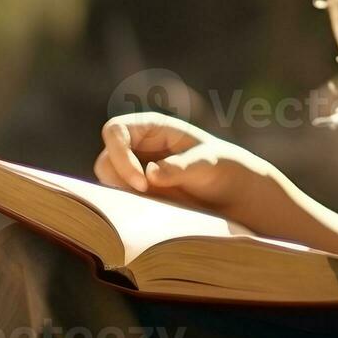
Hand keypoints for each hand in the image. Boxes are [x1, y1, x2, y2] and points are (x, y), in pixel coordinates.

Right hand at [93, 112, 279, 226]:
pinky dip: (128, 207)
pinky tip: (154, 210)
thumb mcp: (208, 164)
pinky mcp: (137, 192)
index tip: (142, 182)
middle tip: (146, 196)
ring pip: (108, 182)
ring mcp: (135, 170)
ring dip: (122, 195)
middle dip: (119, 179)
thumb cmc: (223, 168)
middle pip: (105, 159)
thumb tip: (151, 173)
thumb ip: (181, 167)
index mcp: (152, 127)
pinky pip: (119, 199)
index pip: (115, 130)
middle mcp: (138, 146)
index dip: (119, 154)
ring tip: (155, 203)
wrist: (232, 194)